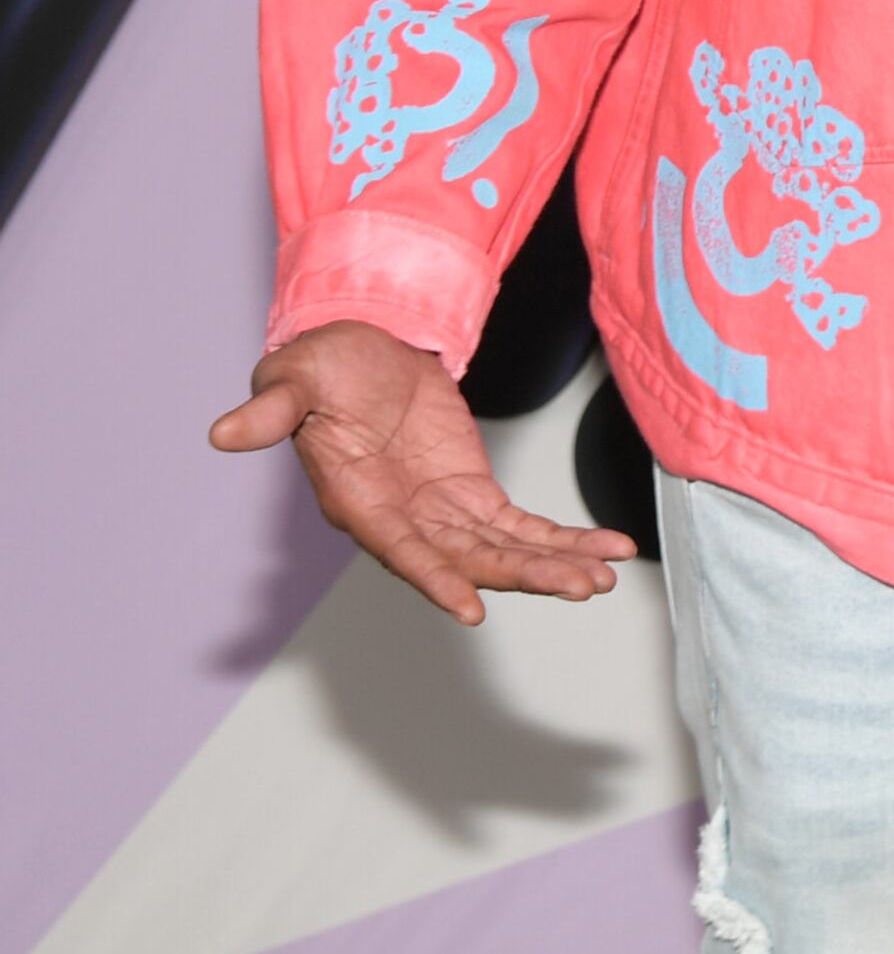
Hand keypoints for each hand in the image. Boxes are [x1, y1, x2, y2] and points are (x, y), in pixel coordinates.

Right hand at [210, 319, 635, 625]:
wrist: (363, 347)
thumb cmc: (322, 366)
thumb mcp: (294, 378)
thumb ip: (272, 410)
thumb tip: (224, 432)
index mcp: (358, 501)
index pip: (400, 548)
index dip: (434, 577)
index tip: (470, 607)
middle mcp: (403, 520)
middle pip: (468, 559)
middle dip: (524, 574)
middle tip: (580, 587)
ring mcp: (442, 512)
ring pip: (503, 552)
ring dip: (554, 565)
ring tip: (604, 578)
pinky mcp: (475, 496)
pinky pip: (525, 529)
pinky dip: (565, 540)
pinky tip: (609, 551)